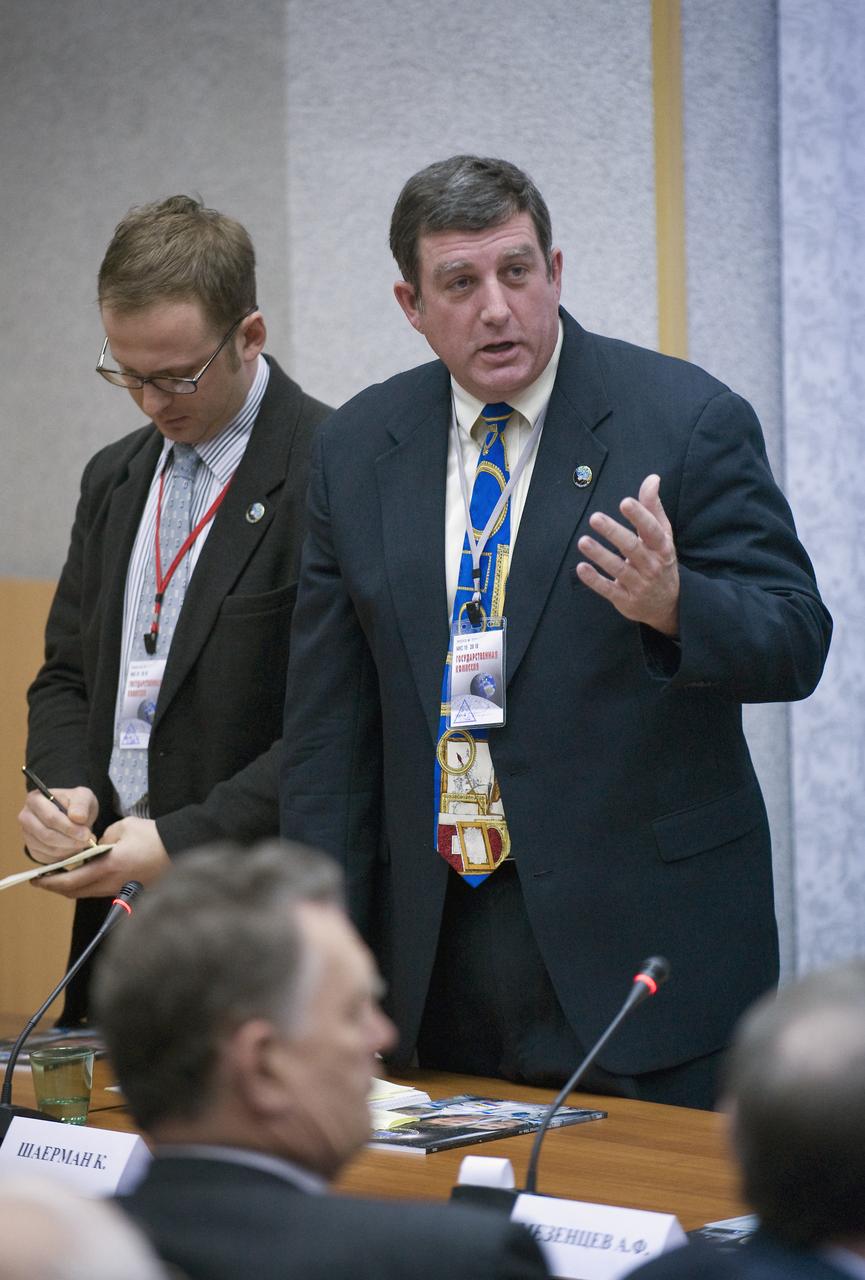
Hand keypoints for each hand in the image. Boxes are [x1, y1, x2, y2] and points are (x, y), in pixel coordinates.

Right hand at [18, 786, 98, 862]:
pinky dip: (65, 856)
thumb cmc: (76, 804)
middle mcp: (26, 817)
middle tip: (88, 841)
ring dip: (70, 849)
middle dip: (70, 841)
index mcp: (35, 799)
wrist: (74, 815)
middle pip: (47, 835)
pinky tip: (75, 848)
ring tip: (84, 843)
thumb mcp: (83, 797)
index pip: (51, 818)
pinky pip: (49, 858)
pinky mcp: (33, 849)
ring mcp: (28, 835)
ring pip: (49, 848)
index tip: (86, 834)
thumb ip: (81, 805)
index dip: (69, 828)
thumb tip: (78, 817)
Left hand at [32, 817, 169, 899]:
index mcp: (108, 866)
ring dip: (71, 886)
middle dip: (56, 887)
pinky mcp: (128, 890)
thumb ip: (103, 839)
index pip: (71, 881)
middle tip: (44, 880)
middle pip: (75, 892)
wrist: (180, 848)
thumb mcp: (124, 827)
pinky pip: (100, 890)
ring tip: (61, 876)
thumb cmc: (154, 837)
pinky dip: (87, 885)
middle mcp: (112, 883)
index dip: (50, 882)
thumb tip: (96, 848)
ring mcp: (121, 889)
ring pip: (87, 893)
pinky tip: (85, 874)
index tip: (37, 878)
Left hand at [576, 474, 679, 636]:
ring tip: (583, 541)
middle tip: (595, 518)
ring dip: (600, 555)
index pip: (652, 530)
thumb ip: (653, 507)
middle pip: (632, 548)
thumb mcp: (663, 536)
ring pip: (618, 569)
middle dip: (614, 533)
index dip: (640, 516)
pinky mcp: (625, 600)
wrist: (669, 604)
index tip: (625, 502)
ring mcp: (638, 584)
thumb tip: (652, 479)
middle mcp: (652, 566)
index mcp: (662, 547)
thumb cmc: (661, 561)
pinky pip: (608, 589)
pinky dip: (594, 580)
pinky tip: (581, 568)